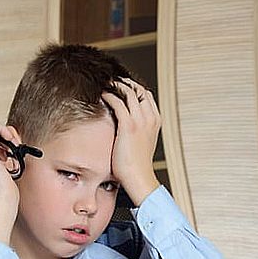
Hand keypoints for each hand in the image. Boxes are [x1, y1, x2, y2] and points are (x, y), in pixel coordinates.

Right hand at [0, 119, 21, 243]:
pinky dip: (4, 131)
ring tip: (13, 149)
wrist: (0, 199)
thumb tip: (11, 143)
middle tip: (15, 145)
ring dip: (6, 133)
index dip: (3, 137)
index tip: (13, 148)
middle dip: (4, 132)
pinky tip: (11, 143)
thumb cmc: (3, 189)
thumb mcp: (4, 167)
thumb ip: (3, 154)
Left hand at [102, 78, 160, 205]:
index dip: (134, 87)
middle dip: (126, 82)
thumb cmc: (137, 164)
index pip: (146, 95)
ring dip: (117, 85)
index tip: (122, 86)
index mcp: (155, 120)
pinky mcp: (128, 126)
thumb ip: (138, 130)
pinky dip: (110, 96)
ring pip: (130, 92)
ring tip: (106, 84)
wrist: (138, 177)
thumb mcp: (142, 142)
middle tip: (112, 81)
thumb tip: (127, 126)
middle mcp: (150, 118)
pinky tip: (102, 96)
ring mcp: (140, 121)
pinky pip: (118, 103)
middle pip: (139, 90)